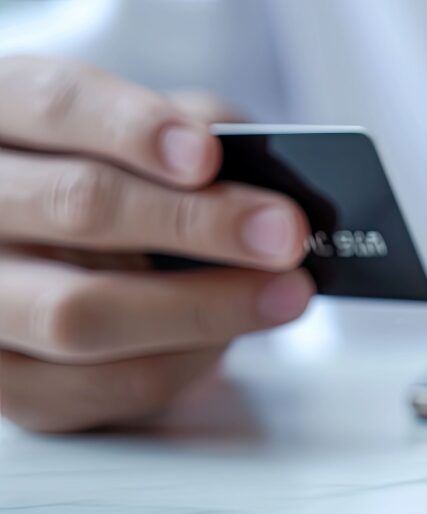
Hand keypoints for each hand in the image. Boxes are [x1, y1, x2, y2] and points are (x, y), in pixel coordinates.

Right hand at [0, 56, 313, 431]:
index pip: (53, 104)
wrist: (70, 248)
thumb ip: (193, 132)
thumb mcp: (148, 131)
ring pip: (79, 313)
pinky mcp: (9, 384)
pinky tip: (230, 336)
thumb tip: (266, 176)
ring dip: (203, 306)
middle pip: (73, 206)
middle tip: (284, 232)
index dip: (132, 129)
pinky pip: (102, 385)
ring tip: (287, 293)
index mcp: (0, 114)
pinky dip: (183, 362)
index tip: (207, 154)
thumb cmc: (121, 177)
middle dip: (193, 222)